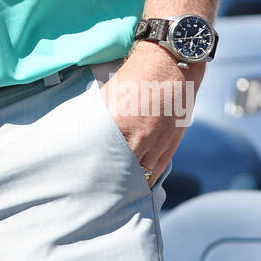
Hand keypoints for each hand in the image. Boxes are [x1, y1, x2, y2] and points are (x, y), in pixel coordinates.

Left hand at [98, 44, 205, 184]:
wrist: (170, 64)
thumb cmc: (136, 76)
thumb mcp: (111, 96)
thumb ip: (103, 120)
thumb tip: (90, 136)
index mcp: (118, 125)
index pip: (104, 158)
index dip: (97, 172)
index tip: (88, 181)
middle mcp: (139, 138)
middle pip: (123, 171)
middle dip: (112, 182)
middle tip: (100, 194)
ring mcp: (158, 142)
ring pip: (143, 174)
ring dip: (132, 184)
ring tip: (118, 196)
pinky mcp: (171, 143)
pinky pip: (159, 168)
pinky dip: (149, 178)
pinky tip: (141, 187)